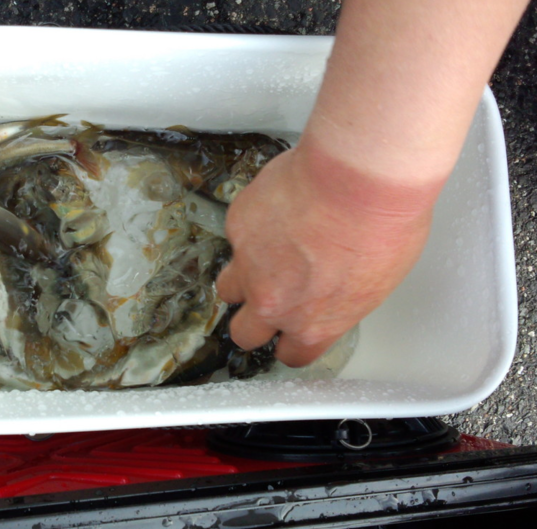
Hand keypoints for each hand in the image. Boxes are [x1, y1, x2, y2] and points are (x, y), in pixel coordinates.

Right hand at [215, 139, 436, 366]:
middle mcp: (274, 303)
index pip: (292, 355)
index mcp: (315, 324)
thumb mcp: (378, 280)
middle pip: (245, 334)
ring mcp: (249, 266)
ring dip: (244, 278)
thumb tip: (333, 286)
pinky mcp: (238, 228)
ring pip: (228, 288)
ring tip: (267, 255)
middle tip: (270, 301)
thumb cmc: (380, 224)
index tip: (293, 335)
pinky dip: (253, 228)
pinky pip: (238, 236)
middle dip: (255, 322)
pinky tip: (278, 211)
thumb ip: (340, 297)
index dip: (291, 344)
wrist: (356, 178)